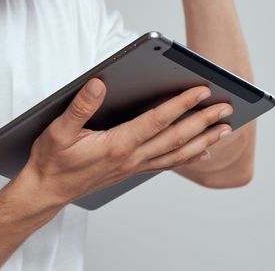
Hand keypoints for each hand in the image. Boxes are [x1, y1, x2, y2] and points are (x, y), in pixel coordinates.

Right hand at [21, 78, 232, 205]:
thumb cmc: (53, 161)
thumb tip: (99, 84)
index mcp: (117, 144)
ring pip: (177, 153)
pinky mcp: (133, 169)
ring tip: (224, 129)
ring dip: (203, 140)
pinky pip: (168, 163)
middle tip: (226, 108)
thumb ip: (80, 106)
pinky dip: (189, 156)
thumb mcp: (58, 131)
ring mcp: (135, 166)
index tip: (201, 90)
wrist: (48, 191)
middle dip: (203, 121)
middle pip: (176, 137)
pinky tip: (203, 151)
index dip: (181, 104)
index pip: (157, 121)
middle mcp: (132, 157)